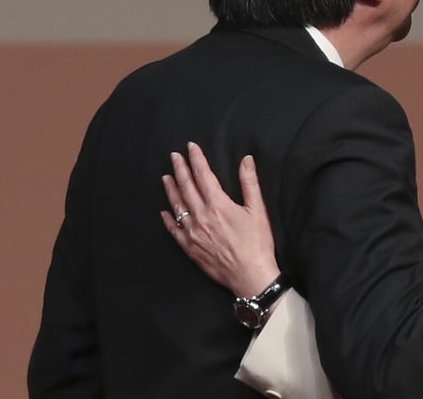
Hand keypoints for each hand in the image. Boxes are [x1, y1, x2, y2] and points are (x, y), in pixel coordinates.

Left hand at [160, 142, 280, 298]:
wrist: (250, 275)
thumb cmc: (257, 243)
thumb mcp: (257, 210)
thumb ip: (249, 183)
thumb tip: (246, 160)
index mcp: (218, 204)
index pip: (203, 175)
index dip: (196, 159)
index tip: (191, 147)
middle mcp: (201, 216)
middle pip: (186, 187)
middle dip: (180, 169)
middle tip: (174, 156)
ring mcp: (192, 233)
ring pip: (177, 206)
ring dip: (171, 189)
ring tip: (166, 177)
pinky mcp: (190, 248)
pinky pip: (174, 230)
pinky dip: (168, 219)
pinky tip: (165, 212)